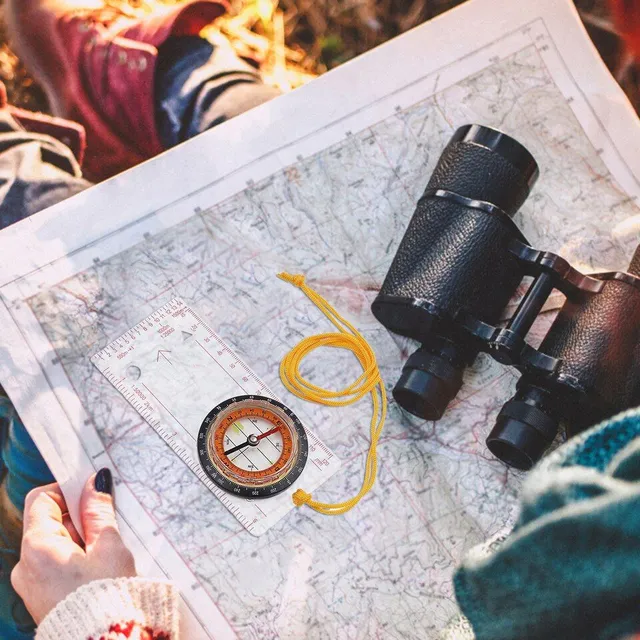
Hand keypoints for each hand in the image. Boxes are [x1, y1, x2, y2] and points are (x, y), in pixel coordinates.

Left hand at [11, 469, 135, 623]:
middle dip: (79, 517)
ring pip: (55, 543)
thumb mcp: (109, 546)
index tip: (91, 488)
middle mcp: (25, 564)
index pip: (42, 499)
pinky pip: (55, 564)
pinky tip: (98, 566)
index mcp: (37, 546)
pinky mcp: (41, 597)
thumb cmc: (106, 598)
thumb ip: (99, 511)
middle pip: (50, 521)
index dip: (67, 488)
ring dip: (80, 538)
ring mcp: (30, 583)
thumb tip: (96, 482)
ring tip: (106, 550)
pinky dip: (76, 557)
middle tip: (107, 522)